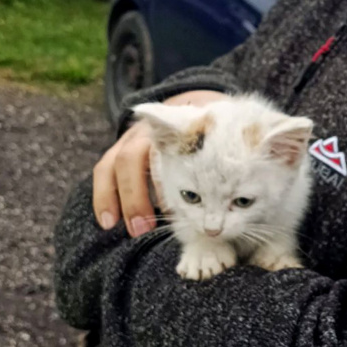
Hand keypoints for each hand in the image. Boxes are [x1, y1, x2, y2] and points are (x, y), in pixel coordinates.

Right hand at [93, 90, 227, 235]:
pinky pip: (104, 171)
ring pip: (117, 163)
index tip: (170, 211)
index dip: (164, 182)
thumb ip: (240, 158)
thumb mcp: (228, 146)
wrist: (195, 115)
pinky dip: (104, 197)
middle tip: (144, 228)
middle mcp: (154, 131)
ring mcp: (134, 139)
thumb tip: (242, 193)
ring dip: (117, 198)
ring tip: (132, 231)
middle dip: (137, 196)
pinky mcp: (120, 151)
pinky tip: (108, 222)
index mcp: (180, 127)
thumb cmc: (216, 141)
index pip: (167, 152)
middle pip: (135, 158)